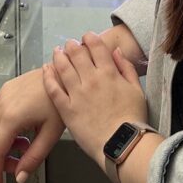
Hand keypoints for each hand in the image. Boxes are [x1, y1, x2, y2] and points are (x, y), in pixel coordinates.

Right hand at [0, 66, 64, 182]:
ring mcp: (2, 95)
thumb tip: (20, 177)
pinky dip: (3, 128)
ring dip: (3, 143)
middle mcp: (2, 105)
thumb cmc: (60, 99)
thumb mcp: (50, 134)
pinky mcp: (6, 89)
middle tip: (20, 164)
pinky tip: (21, 129)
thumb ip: (33, 158)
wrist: (64, 72)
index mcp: (11, 117)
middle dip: (2, 159)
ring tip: (25, 143)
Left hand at [43, 32, 147, 168]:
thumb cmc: (132, 119)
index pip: (96, 46)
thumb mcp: (137, 89)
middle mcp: (91, 79)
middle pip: (76, 53)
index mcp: (109, 72)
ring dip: (58, 56)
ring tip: (57, 52)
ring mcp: (77, 94)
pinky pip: (53, 89)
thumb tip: (116, 52)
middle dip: (72, 45)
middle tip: (70, 44)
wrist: (122, 144)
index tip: (87, 38)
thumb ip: (126, 68)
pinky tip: (46, 69)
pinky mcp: (67, 109)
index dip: (89, 38)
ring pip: (63, 67)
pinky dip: (48, 77)